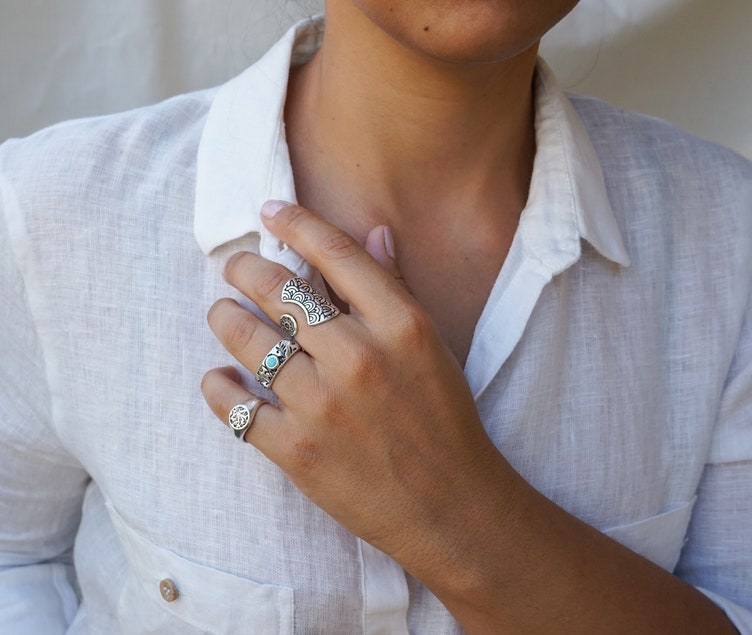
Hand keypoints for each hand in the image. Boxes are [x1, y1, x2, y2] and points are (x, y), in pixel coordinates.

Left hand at [201, 201, 514, 573]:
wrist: (451, 506)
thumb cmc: (445, 421)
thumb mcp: (433, 346)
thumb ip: (396, 289)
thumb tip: (373, 233)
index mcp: (400, 326)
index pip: (336, 255)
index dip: (296, 224)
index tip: (269, 211)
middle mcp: (358, 358)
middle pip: (279, 291)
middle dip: (244, 270)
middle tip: (234, 268)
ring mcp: (323, 406)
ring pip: (247, 341)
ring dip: (225, 320)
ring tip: (222, 315)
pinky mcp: (296, 452)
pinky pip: (234, 406)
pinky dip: (218, 386)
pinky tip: (220, 377)